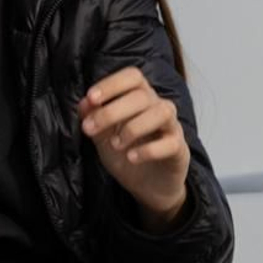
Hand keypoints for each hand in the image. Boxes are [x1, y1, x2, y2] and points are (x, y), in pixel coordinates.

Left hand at [78, 66, 189, 230]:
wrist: (147, 186)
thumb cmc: (124, 153)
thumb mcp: (102, 136)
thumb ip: (93, 118)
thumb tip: (84, 102)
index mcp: (139, 97)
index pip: (132, 76)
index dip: (112, 84)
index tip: (91, 98)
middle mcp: (158, 106)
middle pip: (142, 95)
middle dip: (112, 111)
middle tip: (90, 129)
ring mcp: (172, 127)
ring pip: (161, 113)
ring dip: (133, 127)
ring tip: (116, 144)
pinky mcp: (179, 150)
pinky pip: (171, 143)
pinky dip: (149, 150)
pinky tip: (132, 158)